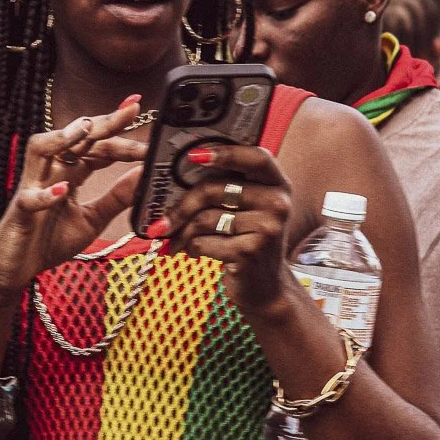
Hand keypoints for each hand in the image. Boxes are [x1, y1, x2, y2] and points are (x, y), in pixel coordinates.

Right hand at [0, 101, 145, 297]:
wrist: (15, 269)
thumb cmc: (48, 241)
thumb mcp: (92, 219)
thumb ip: (116, 198)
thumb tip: (144, 176)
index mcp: (69, 173)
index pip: (97, 145)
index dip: (121, 132)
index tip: (142, 117)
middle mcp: (50, 172)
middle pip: (76, 138)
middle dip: (103, 123)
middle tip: (131, 111)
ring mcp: (32, 188)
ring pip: (40, 149)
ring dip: (62, 137)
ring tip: (86, 129)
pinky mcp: (20, 212)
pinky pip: (29, 198)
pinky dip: (45, 194)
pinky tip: (62, 190)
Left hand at [149, 143, 293, 316]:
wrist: (266, 287)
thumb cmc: (249, 241)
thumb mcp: (251, 209)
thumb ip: (231, 186)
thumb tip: (177, 174)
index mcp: (278, 184)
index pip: (256, 157)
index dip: (226, 152)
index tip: (194, 155)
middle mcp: (278, 203)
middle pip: (216, 189)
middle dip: (182, 206)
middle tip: (161, 221)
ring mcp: (267, 229)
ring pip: (205, 219)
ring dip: (183, 232)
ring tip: (176, 240)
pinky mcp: (250, 252)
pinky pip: (204, 242)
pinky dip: (191, 248)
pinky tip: (193, 252)